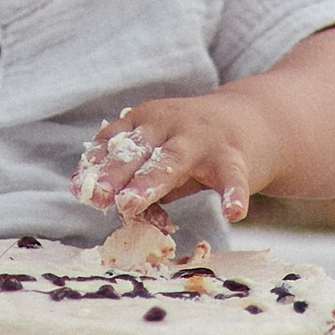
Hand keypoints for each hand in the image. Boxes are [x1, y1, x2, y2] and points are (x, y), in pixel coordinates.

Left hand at [74, 90, 272, 226]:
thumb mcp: (163, 156)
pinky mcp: (235, 157)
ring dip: (150, 182)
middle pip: (140, 150)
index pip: (115, 141)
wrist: (255, 121)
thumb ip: (141, 181)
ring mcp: (203, 139)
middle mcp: (171, 124)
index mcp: (146, 121)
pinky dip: (233, 194)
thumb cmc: (196, 145)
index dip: (96, 165)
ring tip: (132, 204)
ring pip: (173, 160)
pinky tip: (233, 213)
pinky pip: (232, 177)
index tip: (79, 190)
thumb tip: (118, 211)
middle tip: (99, 198)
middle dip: (116, 173)